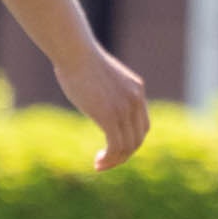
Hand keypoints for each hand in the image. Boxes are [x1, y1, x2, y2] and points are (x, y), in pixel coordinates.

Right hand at [54, 47, 149, 170]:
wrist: (75, 52)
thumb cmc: (79, 60)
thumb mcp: (101, 76)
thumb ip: (105, 90)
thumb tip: (95, 97)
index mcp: (136, 90)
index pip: (142, 125)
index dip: (130, 141)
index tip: (112, 149)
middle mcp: (135, 100)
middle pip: (138, 138)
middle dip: (124, 155)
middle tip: (105, 162)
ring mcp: (124, 108)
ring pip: (128, 146)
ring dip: (115, 160)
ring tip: (99, 166)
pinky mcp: (110, 115)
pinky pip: (116, 146)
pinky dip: (109, 158)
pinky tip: (97, 161)